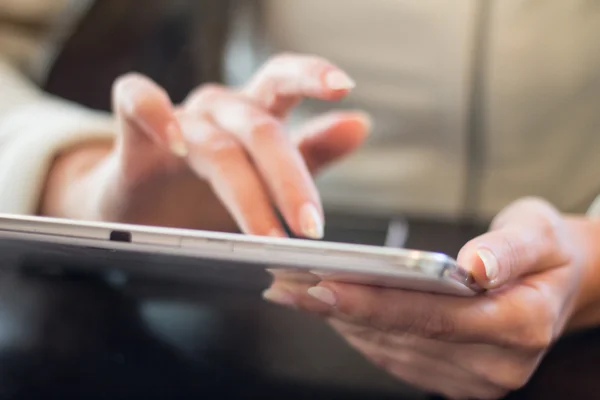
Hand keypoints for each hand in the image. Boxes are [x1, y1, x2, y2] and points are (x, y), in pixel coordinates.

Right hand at [41, 53, 369, 234]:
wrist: (146, 214)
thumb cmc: (211, 194)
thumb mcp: (271, 178)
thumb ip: (313, 153)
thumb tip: (360, 123)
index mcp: (256, 116)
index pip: (286, 82)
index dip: (313, 76)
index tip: (344, 88)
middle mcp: (222, 111)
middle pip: (260, 129)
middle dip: (289, 181)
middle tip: (310, 228)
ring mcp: (180, 122)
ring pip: (216, 144)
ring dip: (245, 192)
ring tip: (265, 235)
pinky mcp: (134, 136)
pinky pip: (138, 101)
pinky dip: (156, 114)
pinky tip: (173, 141)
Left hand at [264, 198, 599, 398]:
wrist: (560, 283)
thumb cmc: (546, 251)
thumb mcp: (538, 232)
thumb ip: (508, 249)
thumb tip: (475, 267)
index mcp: (520, 325)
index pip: (434, 316)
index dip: (375, 302)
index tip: (323, 284)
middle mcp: (497, 365)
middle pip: (402, 335)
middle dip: (339, 309)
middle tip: (287, 285)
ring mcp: (474, 380)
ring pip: (390, 349)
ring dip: (339, 321)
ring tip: (295, 293)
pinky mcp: (455, 381)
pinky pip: (395, 357)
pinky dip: (358, 332)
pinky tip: (329, 311)